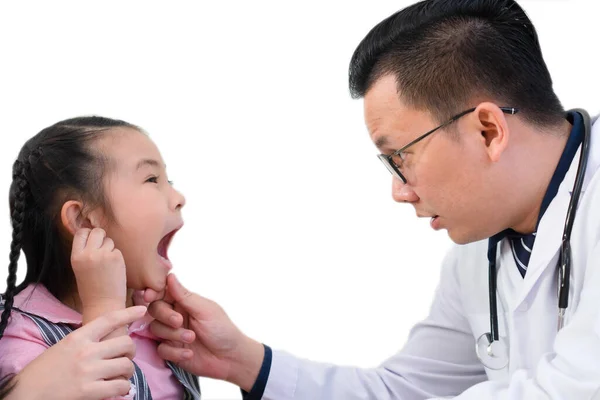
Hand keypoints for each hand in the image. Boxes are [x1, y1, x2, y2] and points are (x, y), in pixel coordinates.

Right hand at [8, 306, 145, 399]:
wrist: (25, 394)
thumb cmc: (43, 372)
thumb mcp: (63, 347)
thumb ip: (85, 342)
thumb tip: (107, 341)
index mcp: (78, 338)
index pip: (109, 320)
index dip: (128, 313)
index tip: (142, 310)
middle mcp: (86, 352)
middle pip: (126, 343)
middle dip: (130, 352)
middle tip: (125, 358)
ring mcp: (89, 371)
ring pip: (126, 365)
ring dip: (127, 371)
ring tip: (120, 376)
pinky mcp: (90, 391)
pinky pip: (120, 386)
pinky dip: (123, 388)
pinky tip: (117, 388)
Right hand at [71, 228, 126, 321]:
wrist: (103, 304)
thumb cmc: (91, 288)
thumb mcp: (80, 268)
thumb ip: (84, 252)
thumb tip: (92, 234)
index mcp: (76, 256)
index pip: (81, 232)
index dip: (88, 234)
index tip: (92, 240)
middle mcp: (88, 253)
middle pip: (97, 231)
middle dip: (101, 237)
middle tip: (103, 249)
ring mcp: (103, 254)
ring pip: (109, 240)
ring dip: (110, 248)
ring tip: (107, 264)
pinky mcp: (116, 257)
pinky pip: (117, 250)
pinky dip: (117, 257)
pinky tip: (114, 269)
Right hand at [147, 274, 264, 391]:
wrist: (230, 358)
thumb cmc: (222, 329)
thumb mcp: (205, 310)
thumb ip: (184, 296)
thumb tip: (170, 275)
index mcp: (184, 302)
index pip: (162, 293)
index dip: (154, 293)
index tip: (150, 295)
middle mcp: (175, 315)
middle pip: (154, 310)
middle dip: (165, 316)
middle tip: (179, 321)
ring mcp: (172, 333)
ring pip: (156, 329)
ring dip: (174, 335)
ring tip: (192, 338)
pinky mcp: (172, 351)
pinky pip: (161, 349)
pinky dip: (175, 352)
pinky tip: (190, 353)